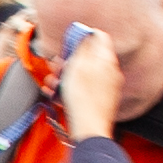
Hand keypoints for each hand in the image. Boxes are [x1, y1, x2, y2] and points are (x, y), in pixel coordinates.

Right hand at [53, 25, 125, 140]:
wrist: (89, 129)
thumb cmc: (83, 99)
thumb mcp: (78, 66)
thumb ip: (83, 47)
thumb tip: (87, 33)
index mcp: (106, 60)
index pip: (99, 36)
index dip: (82, 36)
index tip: (70, 42)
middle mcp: (109, 71)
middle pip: (88, 56)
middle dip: (69, 59)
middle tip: (57, 67)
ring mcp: (105, 86)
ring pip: (83, 72)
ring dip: (65, 75)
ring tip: (53, 83)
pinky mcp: (99, 99)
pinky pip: (83, 87)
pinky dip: (70, 88)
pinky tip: (58, 94)